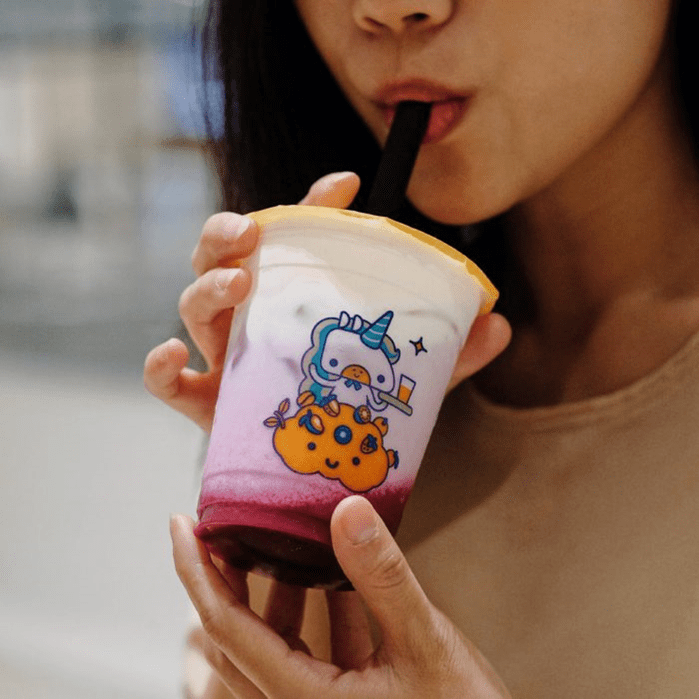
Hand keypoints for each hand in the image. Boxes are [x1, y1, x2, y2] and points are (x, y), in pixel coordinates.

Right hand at [143, 172, 361, 430]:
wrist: (301, 418)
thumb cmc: (301, 349)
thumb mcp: (313, 290)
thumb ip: (320, 233)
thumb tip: (346, 178)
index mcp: (248, 283)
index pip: (225, 244)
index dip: (226, 229)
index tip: (251, 226)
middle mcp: (226, 313)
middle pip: (203, 268)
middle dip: (217, 248)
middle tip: (246, 240)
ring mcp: (213, 355)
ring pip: (191, 312)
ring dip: (208, 292)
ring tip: (239, 285)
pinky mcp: (204, 400)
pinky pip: (167, 384)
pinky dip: (160, 368)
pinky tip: (171, 353)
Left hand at [171, 497, 511, 698]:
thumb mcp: (424, 643)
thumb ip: (382, 577)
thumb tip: (345, 509)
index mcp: (302, 696)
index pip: (226, 625)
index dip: (196, 572)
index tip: (180, 525)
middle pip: (236, 633)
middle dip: (219, 576)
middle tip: (215, 523)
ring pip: (271, 642)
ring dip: (266, 592)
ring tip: (269, 539)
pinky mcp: (344, 698)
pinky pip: (310, 650)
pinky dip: (311, 611)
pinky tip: (333, 578)